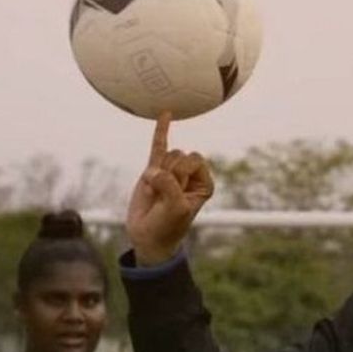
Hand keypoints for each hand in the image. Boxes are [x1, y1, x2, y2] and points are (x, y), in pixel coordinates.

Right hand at [126, 112, 213, 265]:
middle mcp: (190, 174)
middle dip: (168, 176)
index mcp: (204, 182)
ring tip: (155, 194)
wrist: (148, 237)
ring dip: (156, 174)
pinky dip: (162, 129)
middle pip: (179, 156)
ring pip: (165, 155)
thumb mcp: (176, 208)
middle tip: (164, 197)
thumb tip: (153, 169)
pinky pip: (158, 145)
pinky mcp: (153, 169)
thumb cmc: (168, 225)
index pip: (194, 160)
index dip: (181, 175)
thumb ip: (169, 184)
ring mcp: (171, 170)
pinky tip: (166, 114)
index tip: (177, 195)